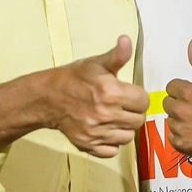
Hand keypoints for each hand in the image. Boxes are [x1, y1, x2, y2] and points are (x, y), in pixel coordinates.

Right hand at [52, 35, 148, 157]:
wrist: (48, 97)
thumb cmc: (75, 78)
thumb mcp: (97, 63)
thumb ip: (117, 55)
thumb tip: (126, 40)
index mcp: (111, 92)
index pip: (143, 102)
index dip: (138, 97)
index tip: (130, 94)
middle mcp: (105, 114)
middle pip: (138, 120)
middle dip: (133, 112)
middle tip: (122, 105)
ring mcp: (96, 132)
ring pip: (127, 137)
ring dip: (124, 128)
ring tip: (114, 117)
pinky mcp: (88, 145)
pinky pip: (112, 151)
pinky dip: (111, 143)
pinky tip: (105, 129)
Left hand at [164, 39, 191, 156]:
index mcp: (185, 92)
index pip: (172, 87)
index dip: (183, 90)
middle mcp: (178, 109)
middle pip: (169, 102)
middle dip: (179, 103)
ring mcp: (177, 127)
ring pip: (170, 119)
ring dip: (180, 119)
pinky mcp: (178, 143)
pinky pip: (173, 135)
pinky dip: (181, 135)